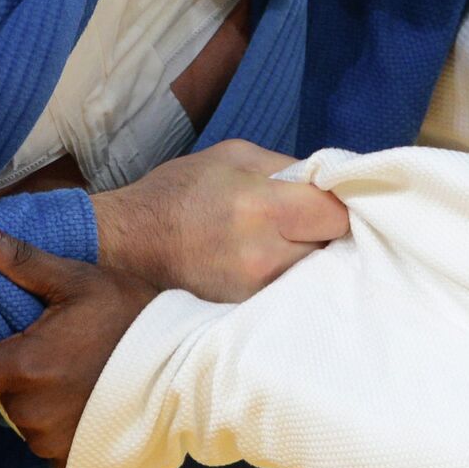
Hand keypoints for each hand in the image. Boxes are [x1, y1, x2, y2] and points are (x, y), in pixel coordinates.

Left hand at [0, 215, 157, 467]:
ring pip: (26, 423)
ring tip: (82, 378)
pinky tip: (92, 405)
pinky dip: (65, 430)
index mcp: (23, 364)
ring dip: (43, 406)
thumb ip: (20, 260)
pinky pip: (51, 448)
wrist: (188, 365)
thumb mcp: (78, 280)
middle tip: (57, 356)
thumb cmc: (132, 316)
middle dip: (17, 380)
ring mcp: (53, 441)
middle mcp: (31, 410)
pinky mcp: (73, 462)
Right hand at [89, 139, 347, 301]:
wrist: (127, 242)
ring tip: (285, 242)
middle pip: (333, 248)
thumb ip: (288, 166)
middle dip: (327, 233)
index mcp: (263, 207)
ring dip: (310, 258)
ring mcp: (256, 291)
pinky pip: (289, 293)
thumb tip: (330, 181)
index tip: (330, 200)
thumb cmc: (180, 192)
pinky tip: (269, 264)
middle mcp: (264, 255)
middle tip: (309, 222)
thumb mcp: (234, 155)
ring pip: (314, 274)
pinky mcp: (245, 312)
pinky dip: (288, 279)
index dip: (341, 204)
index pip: (338, 215)